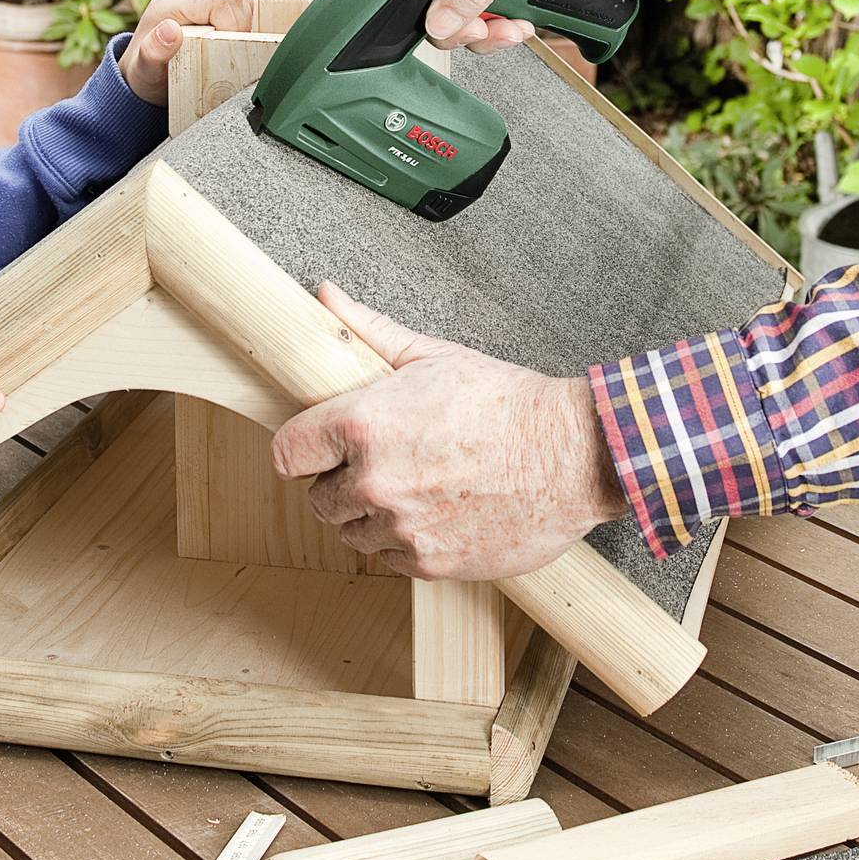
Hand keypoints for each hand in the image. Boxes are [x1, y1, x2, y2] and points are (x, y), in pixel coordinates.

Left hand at [116, 0, 257, 103]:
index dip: (235, 23)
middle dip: (241, 21)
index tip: (230, 48)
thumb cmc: (144, 77)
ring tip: (230, 42)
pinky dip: (239, 15)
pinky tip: (230, 34)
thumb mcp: (146, 71)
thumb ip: (154, 52)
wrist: (138, 75)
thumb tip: (170, 29)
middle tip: (232, 47)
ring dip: (242, 17)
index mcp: (168, 4)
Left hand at [267, 283, 625, 578]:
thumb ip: (368, 332)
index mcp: (364, 424)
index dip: (303, 449)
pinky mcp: (429, 563)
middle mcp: (374, 481)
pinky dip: (406, 541)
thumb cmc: (506, 403)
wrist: (571, 455)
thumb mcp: (433, 356)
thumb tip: (324, 296)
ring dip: (371, 516)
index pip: (286, 454)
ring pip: (353, 534)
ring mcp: (401, 527)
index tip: (320, 448)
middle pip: (317, 500)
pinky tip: (437, 512)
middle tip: (385, 462)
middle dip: (341, 482)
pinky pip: (390, 558)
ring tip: (416, 487)